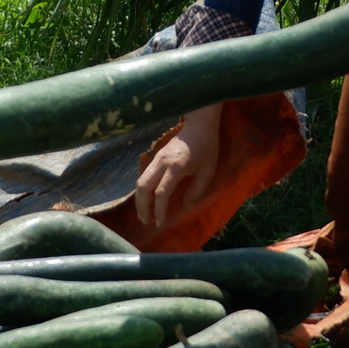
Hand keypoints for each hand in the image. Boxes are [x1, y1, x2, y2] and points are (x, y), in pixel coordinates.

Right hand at [133, 104, 221, 225]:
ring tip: (145, 215)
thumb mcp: (209, 170)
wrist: (199, 123)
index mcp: (176, 166)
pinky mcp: (155, 157)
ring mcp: (156, 159)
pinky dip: (142, 191)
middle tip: (147, 222)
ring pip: (139, 182)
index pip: (161, 192)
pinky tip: (147, 201)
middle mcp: (161, 162)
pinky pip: (143, 177)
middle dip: (142, 207)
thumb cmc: (207, 146)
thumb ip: (197, 190)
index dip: (159, 210)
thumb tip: (185, 206)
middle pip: (143, 187)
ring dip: (139, 200)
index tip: (160, 223)